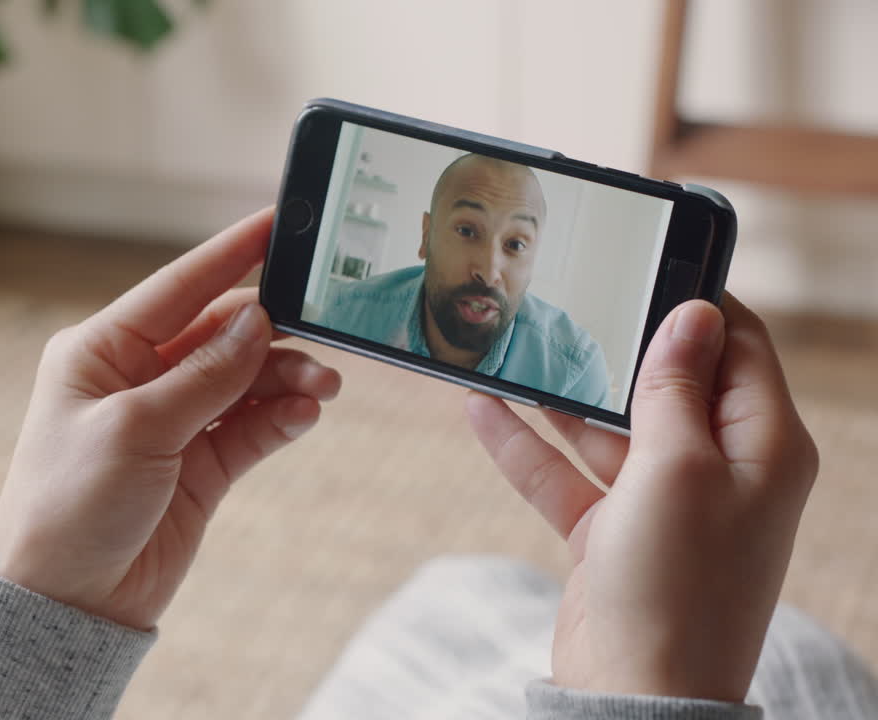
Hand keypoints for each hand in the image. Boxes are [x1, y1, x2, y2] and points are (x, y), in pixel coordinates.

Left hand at [0, 208, 340, 629]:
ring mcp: (173, 422)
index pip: (177, 288)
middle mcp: (139, 379)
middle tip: (324, 327)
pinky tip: (305, 414)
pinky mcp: (201, 466)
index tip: (279, 226)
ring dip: (286, 378)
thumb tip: (257, 322)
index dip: (230, 255)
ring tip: (322, 387)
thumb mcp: (134, 429)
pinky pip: (252, 427)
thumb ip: (203, 376)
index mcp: (102, 352)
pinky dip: (281, 417)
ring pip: (245, 380)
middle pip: (221, 334)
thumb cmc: (69, 508)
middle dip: (272, 331)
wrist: (67, 603)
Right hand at [466, 294, 817, 701]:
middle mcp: (717, 467)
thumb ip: (676, 387)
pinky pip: (566, 472)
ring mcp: (661, 500)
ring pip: (607, 427)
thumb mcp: (677, 468)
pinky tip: (483, 407)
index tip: (649, 261)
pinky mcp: (611, 530)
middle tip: (571, 300)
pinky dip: (528, 445)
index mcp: (762, 445)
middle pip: (665, 383)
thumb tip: (693, 314)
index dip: (697, 303)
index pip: (739, 346)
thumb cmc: (677, 586)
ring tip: (512, 348)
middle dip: (615, 347)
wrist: (635, 694)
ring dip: (560, 396)